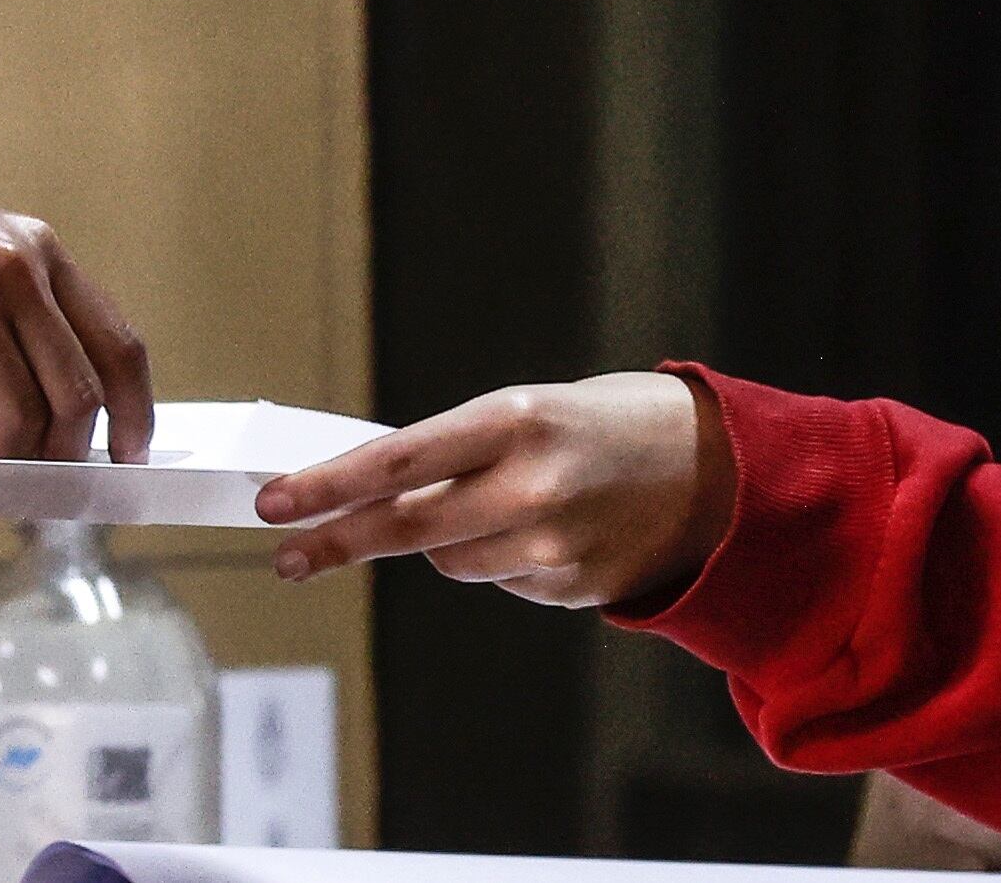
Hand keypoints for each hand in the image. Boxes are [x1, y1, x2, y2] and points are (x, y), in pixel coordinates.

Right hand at [0, 188, 153, 462]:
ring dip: (1, 458)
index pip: (117, 344)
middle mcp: (15, 269)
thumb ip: (32, 306)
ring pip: (18, 418)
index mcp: (42, 252)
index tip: (130, 454)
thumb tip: (78, 406)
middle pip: (76, 395)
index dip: (135, 412)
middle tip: (43, 478)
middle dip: (65, 455)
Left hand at [253, 372, 736, 607]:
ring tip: (503, 505)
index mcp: (514, 421)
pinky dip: (503, 561)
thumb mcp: (526, 412)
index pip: (397, 459)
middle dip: (337, 541)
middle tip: (286, 553)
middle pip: (407, 528)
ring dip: (445, 541)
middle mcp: (532, 486)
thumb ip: (455, 452)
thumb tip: (369, 489)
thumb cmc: (608, 425)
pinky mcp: (575, 589)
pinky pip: (501, 581)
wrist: (724, 471)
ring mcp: (555, 545)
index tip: (276, 503)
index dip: (328, 486)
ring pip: (449, 561)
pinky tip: (549, 531)